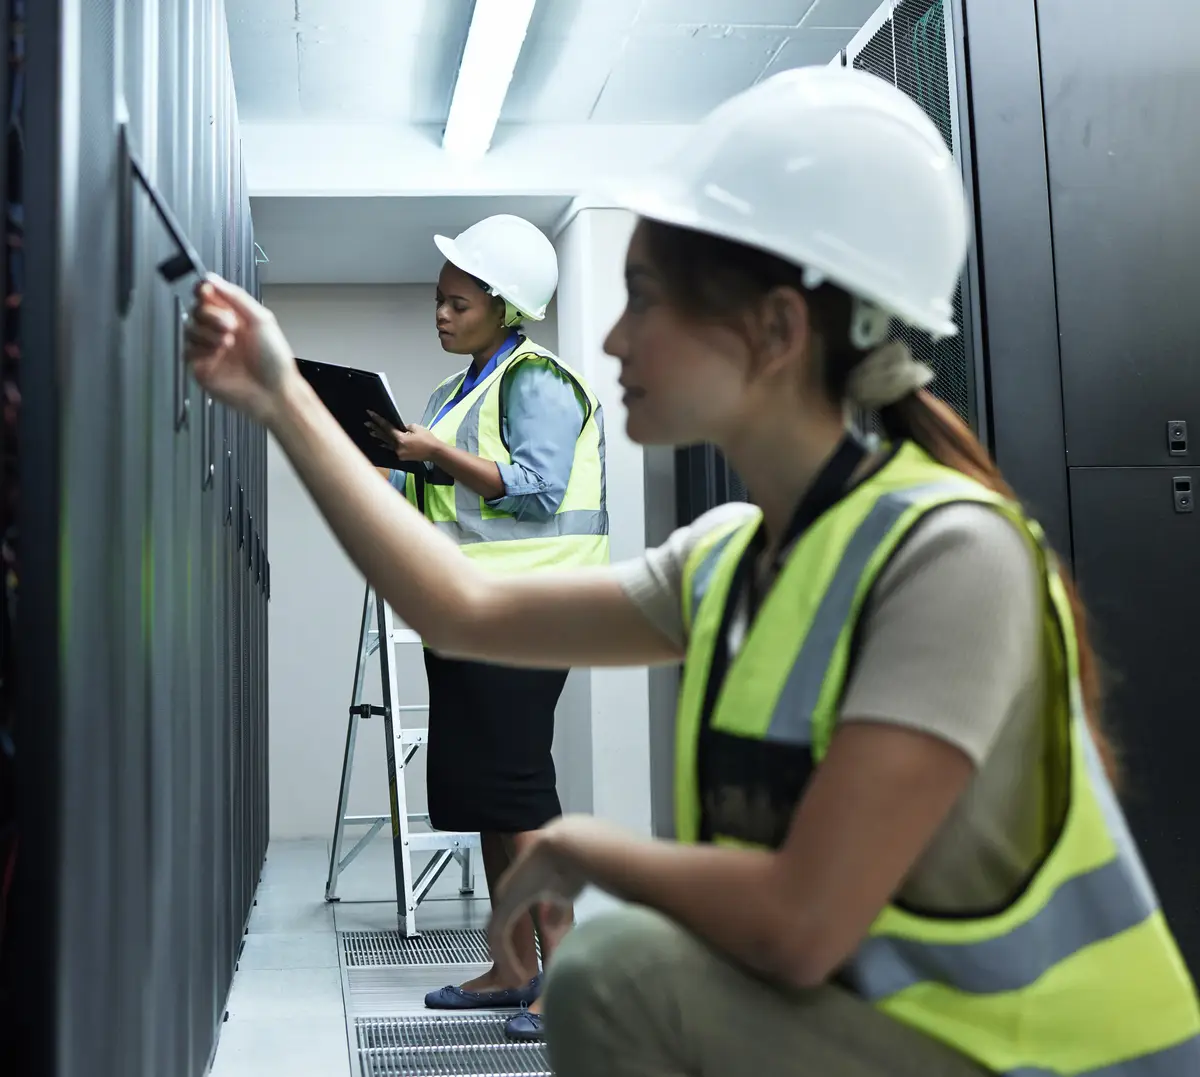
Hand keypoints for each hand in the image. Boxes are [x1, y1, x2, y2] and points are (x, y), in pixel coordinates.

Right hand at [184, 275, 298, 424]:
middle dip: (211, 314)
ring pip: (189, 328)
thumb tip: (212, 279)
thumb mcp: (261, 319)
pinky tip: (218, 354)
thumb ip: (236, 296)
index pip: (209, 296)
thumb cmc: (274, 361)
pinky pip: (187, 350)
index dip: (203, 290)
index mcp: (235, 317)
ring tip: (227, 343)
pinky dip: (201, 349)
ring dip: (208, 332)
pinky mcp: (201, 366)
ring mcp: (210, 349)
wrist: (273, 391)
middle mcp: (220, 331)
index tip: (205, 290)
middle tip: (229, 326)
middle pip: (197, 309)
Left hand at [365, 414, 441, 463]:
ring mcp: (398, 453)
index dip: (378, 420)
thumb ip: (405, 427)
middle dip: (375, 428)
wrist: (434, 452)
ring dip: (379, 437)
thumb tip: (400, 428)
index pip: (387, 427)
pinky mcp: (401, 456)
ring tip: (370, 432)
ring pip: (387, 443)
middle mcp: (397, 447)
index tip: (370, 414)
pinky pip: (392, 448)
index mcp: (401, 439)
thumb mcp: (417, 428)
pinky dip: (387, 444)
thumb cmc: (427, 439)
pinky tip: (381, 443)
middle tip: (366, 423)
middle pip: (384, 436)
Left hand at [488, 819, 588, 980]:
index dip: (513, 951)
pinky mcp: (506, 903)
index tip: (522, 972)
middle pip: (498, 937)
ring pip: (497, 941)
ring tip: (517, 983)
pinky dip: (507, 958)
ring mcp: (504, 899)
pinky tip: (517, 973)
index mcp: (520, 895)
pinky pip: (500, 938)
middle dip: (502, 964)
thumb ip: (555, 916)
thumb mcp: (564, 898)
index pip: (509, 929)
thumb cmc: (570, 868)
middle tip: (511, 984)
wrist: (567, 849)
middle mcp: (507, 898)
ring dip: (506, 964)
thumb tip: (552, 932)